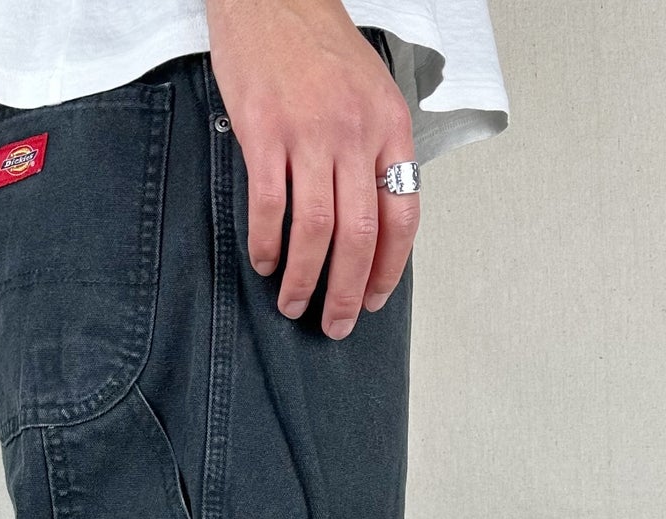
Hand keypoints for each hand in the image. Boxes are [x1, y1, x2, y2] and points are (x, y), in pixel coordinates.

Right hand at [205, 0, 418, 337]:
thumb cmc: (319, 47)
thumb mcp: (370, 93)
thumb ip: (375, 153)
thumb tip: (371, 224)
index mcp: (390, 127)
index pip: (401, 215)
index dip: (388, 269)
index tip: (373, 300)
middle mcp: (355, 133)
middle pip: (359, 235)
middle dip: (346, 292)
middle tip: (335, 324)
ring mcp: (309, 133)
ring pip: (316, 231)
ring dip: (304, 279)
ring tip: (292, 303)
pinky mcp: (264, 132)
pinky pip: (269, 206)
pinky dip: (266, 245)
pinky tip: (264, 262)